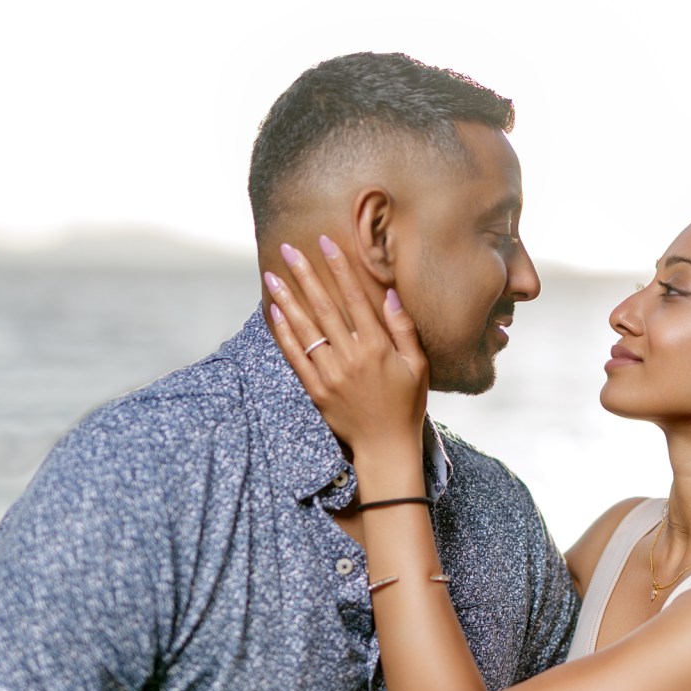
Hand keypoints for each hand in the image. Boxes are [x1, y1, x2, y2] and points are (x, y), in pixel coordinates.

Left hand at [267, 235, 427, 453]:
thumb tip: (390, 295)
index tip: (325, 243)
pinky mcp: (315, 390)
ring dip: (287, 298)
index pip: (354, 298)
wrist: (386, 447)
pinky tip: (275, 311)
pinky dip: (284, 333)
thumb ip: (404, 329)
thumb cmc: (407, 404)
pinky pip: (295, 356)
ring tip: (272, 273)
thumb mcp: (418, 365)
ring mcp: (330, 374)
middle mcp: (350, 357)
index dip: (339, 268)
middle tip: (289, 248)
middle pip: (323, 307)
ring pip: (305, 328)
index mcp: (377, 347)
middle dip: (305, 274)